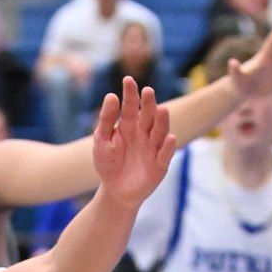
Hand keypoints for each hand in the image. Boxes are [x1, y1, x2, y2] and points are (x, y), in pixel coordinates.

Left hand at [91, 77, 175, 209]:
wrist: (115, 191)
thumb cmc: (108, 163)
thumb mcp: (102, 140)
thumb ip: (107, 119)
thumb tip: (112, 95)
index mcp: (129, 126)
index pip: (131, 106)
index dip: (130, 94)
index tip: (128, 80)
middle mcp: (144, 134)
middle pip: (149, 116)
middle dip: (149, 104)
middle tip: (147, 91)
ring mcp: (153, 148)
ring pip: (160, 132)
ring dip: (162, 121)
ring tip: (162, 109)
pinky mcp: (160, 165)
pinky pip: (165, 155)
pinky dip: (168, 147)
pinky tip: (169, 138)